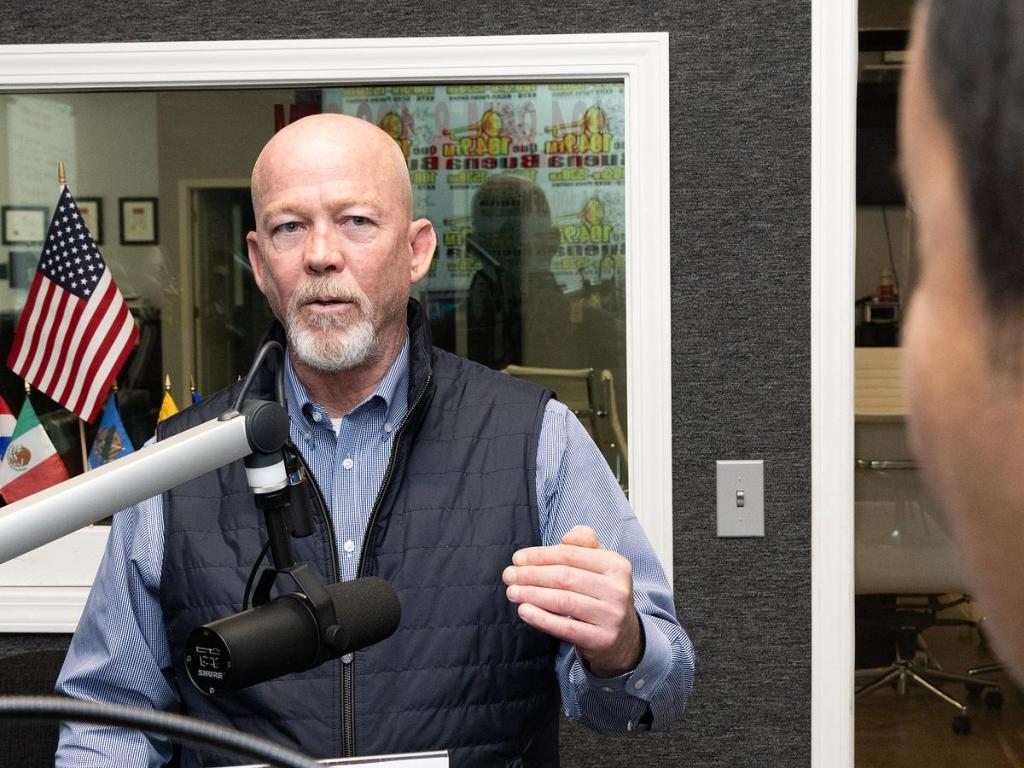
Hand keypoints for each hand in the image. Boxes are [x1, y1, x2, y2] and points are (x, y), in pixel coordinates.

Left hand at [502, 525, 642, 677]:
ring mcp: (611, 616)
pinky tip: (524, 610)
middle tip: (508, 575)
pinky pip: (566, 628)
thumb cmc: (602, 593)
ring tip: (512, 592)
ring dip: (532, 595)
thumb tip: (567, 537)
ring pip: (564, 601)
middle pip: (565, 577)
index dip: (540, 555)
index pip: (571, 555)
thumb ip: (584, 543)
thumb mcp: (600, 563)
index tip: (517, 559)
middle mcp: (617, 590)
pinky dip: (542, 618)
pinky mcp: (602, 639)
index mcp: (616, 565)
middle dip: (531, 575)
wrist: (624, 637)